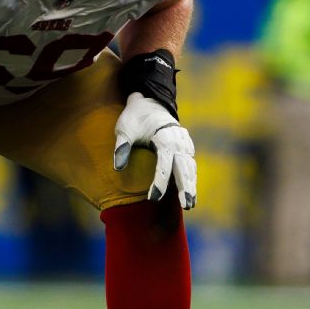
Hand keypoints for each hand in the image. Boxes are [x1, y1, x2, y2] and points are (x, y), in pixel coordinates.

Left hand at [113, 92, 196, 208]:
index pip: (164, 163)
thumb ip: (122, 147)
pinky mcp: (186, 147)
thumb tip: (118, 168)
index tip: (153, 197)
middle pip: (184, 167)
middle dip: (185, 187)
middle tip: (186, 205)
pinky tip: (190, 193)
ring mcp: (184, 144)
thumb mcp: (125, 129)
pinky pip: (190, 165)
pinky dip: (191, 179)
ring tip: (190, 204)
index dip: (160, 181)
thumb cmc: (136, 117)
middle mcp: (179, 142)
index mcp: (165, 137)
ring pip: (190, 168)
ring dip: (191, 185)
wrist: (151, 103)